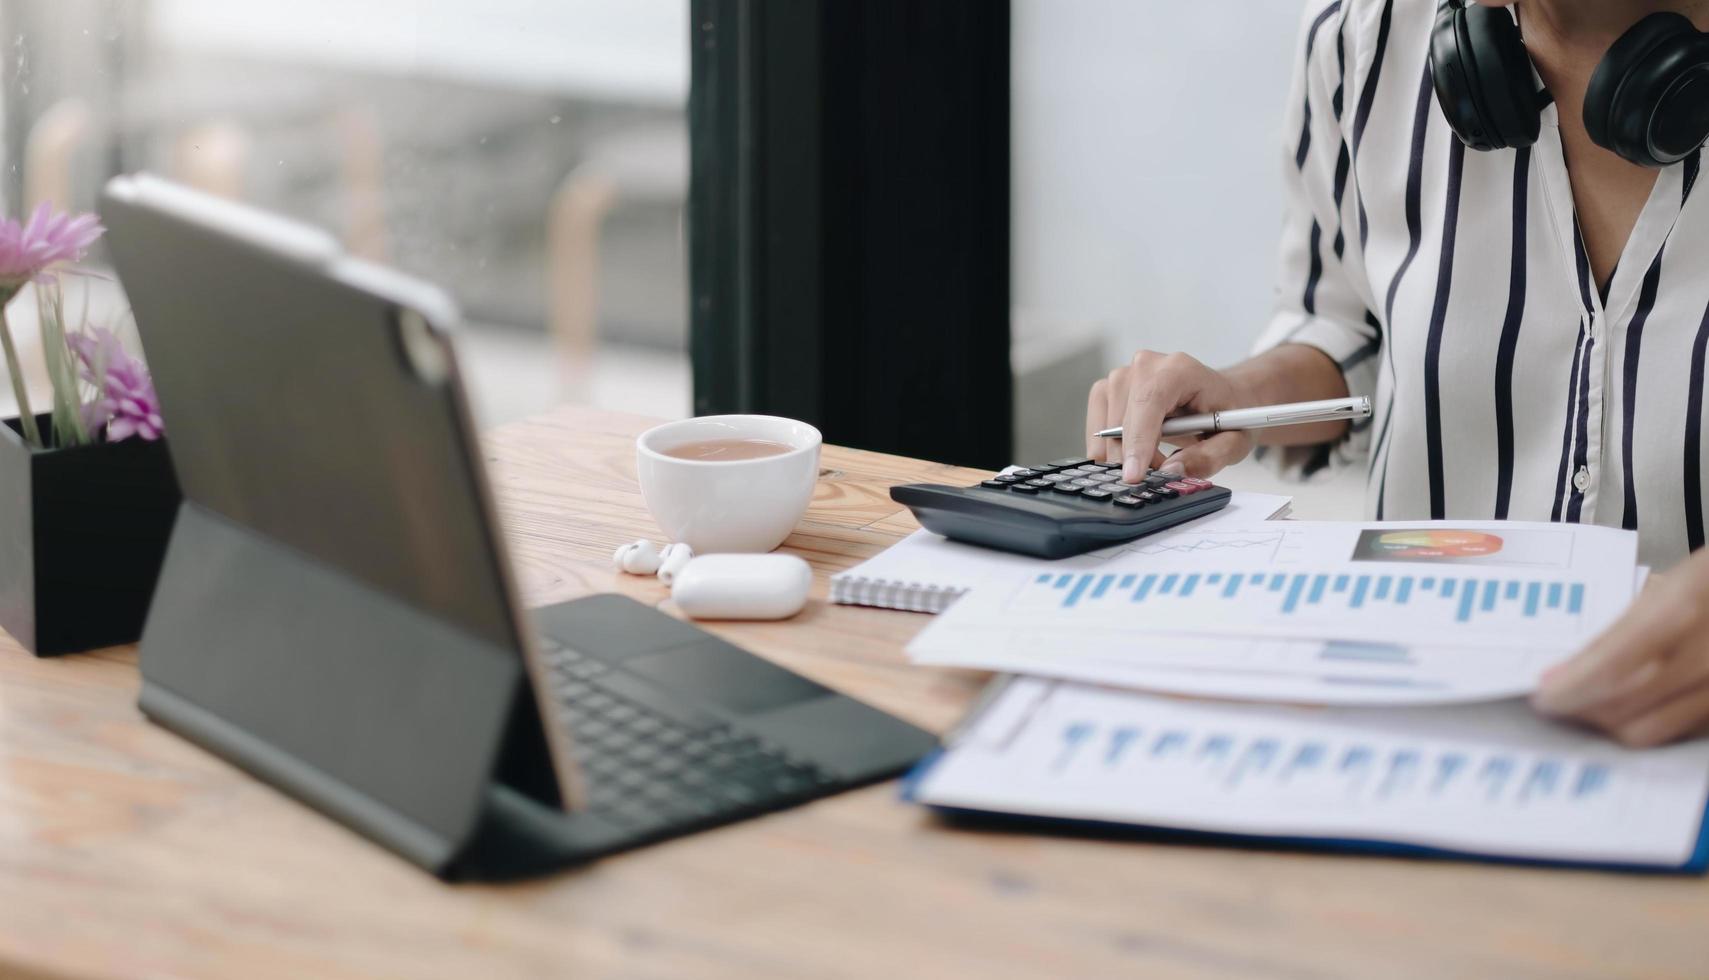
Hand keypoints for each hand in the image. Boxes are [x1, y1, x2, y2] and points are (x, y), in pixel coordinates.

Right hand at [1084, 351, 1253, 483]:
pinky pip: (1097, 427)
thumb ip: (1208, 457)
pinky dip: (1112, 448)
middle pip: (1123, 418)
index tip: (1134, 476)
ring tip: (1155, 460)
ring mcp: (1122, 375)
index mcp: (1179, 369)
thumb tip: (1171, 470)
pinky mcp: (1108, 389)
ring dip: (1124, 454)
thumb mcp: (1234, 442)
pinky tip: (1137, 453)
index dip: (1139, 441)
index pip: (1149, 402)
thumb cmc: (1228, 415)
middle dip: (1135, 457)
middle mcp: (1146, 365)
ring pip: (1106, 426)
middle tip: (1160, 474)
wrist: (1222, 398)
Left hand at [1532, 549, 1708, 746]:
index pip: (1612, 665)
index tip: (1542, 695)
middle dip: (1582, 709)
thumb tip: (1569, 667)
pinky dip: (1647, 723)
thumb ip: (1624, 626)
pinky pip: (1678, 732)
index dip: (1571, 688)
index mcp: (1684, 609)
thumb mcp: (1673, 586)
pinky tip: (1629, 707)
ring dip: (1608, 722)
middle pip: (1625, 706)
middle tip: (1557, 701)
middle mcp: (1708, 657)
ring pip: (1651, 729)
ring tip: (1586, 706)